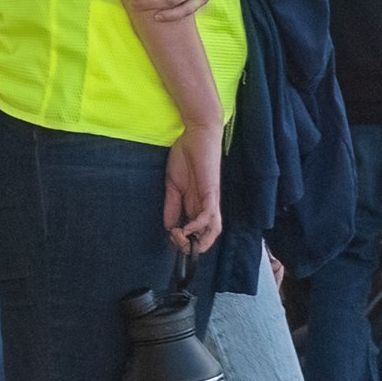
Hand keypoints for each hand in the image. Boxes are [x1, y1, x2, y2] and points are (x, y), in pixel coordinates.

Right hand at [165, 120, 223, 251]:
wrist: (196, 134)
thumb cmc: (186, 156)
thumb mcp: (173, 185)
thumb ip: (172, 205)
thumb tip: (169, 226)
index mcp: (196, 204)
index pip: (195, 231)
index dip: (184, 240)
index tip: (170, 239)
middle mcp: (206, 205)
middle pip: (207, 235)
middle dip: (192, 246)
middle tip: (176, 244)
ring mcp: (210, 199)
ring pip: (213, 229)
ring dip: (198, 241)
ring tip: (182, 240)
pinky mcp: (210, 191)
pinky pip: (209, 214)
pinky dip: (198, 226)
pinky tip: (185, 229)